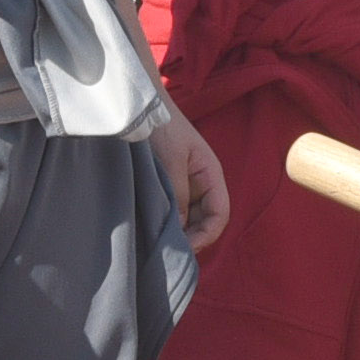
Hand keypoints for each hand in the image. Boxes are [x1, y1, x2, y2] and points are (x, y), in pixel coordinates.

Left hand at [152, 103, 233, 247]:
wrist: (141, 107)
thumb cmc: (162, 127)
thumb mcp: (171, 159)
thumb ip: (177, 193)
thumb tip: (178, 229)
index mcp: (210, 176)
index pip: (219, 214)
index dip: (207, 234)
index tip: (186, 248)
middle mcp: (201, 185)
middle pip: (204, 222)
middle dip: (190, 238)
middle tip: (168, 251)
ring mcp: (184, 187)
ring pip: (186, 220)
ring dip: (176, 232)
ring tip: (158, 243)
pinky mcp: (166, 188)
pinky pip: (171, 211)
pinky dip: (164, 222)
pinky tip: (151, 229)